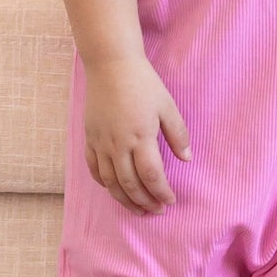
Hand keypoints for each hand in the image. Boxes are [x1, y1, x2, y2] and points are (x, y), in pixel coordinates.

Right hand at [81, 54, 192, 213]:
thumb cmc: (143, 83)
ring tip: (138, 209)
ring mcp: (101, 142)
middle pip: (130, 184)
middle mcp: (118, 144)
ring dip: (125, 199)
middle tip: (157, 211)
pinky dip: (105, 184)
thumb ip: (178, 134)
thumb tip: (187, 159)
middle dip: (145, 202)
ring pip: (111, 182)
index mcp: (141, 136)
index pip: (152, 176)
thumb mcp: (168, 106)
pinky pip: (94, 169)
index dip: (161, 192)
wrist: (110, 65)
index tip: (171, 201)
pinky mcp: (89, 138)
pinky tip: (115, 190)